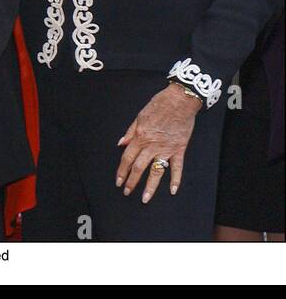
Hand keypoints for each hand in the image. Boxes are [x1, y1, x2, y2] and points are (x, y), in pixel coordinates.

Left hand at [116, 83, 201, 201]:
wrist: (179, 101)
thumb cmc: (159, 105)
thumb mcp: (139, 116)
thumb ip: (130, 132)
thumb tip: (120, 144)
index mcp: (140, 137)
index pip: (127, 158)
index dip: (121, 171)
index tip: (118, 181)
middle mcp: (151, 145)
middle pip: (139, 167)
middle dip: (132, 181)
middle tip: (127, 192)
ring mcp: (166, 148)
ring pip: (156, 171)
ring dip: (150, 186)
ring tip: (145, 197)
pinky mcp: (179, 149)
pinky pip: (177, 167)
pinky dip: (176, 179)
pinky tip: (173, 190)